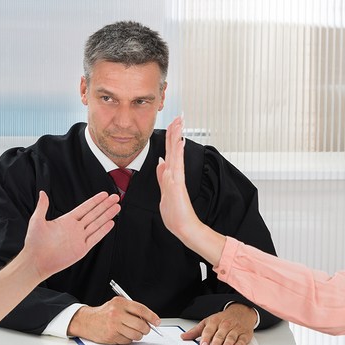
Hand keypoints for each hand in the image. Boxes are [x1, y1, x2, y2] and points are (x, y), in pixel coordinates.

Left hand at [24, 191, 119, 280]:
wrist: (36, 261)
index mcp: (66, 220)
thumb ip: (42, 206)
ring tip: (117, 208)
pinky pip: (95, 238)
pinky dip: (103, 230)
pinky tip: (110, 223)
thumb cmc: (35, 243)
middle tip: (115, 198)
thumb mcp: (37, 220)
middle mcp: (75, 228)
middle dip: (105, 205)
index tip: (103, 195)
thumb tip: (42, 193)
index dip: (95, 201)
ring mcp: (79, 238)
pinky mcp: (82, 248)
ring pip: (97, 223)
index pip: (85, 208)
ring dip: (107, 215)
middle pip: (94, 214)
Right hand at [68, 298, 161, 344]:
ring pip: (136, 335)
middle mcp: (116, 313)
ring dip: (138, 335)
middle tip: (145, 329)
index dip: (152, 317)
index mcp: (120, 303)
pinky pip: (127, 341)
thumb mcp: (117, 304)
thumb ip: (132, 309)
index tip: (157, 322)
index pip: (141, 310)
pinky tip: (122, 334)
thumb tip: (149, 319)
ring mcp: (114, 326)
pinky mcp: (111, 336)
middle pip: (140, 325)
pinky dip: (128, 339)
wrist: (87, 321)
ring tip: (133, 332)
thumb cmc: (104, 313)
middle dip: (146, 329)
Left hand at [157, 117, 199, 240]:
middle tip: (179, 116)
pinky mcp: (178, 184)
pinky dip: (178, 152)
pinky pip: (177, 165)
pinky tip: (180, 141)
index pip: (170, 151)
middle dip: (175, 131)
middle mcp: (175, 173)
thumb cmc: (175, 214)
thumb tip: (161, 161)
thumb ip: (163, 176)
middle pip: (174, 148)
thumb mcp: (164, 191)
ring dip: (177, 136)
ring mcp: (177, 178)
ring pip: (175, 152)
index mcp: (171, 174)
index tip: (173, 124)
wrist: (183, 227)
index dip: (171, 137)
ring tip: (180, 122)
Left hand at [182, 304, 256, 344]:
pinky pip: (243, 338)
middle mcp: (225, 325)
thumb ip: (196, 331)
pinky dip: (240, 343)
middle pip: (220, 334)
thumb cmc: (223, 319)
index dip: (206, 338)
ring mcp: (235, 329)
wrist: (241, 311)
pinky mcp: (245, 333)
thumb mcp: (208, 322)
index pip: (209, 330)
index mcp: (215, 321)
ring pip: (231, 336)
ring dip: (228, 343)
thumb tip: (184, 337)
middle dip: (217, 342)